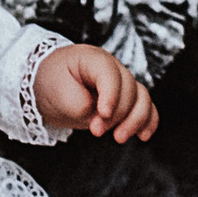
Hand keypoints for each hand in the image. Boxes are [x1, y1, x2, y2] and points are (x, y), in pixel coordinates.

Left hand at [33, 43, 157, 144]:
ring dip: (135, 121)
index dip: (111, 95)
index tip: (102, 115)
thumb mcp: (55, 90)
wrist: (49, 85)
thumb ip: (75, 103)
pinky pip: (146, 107)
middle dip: (116, 114)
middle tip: (96, 131)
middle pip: (129, 89)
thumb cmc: (51, 82)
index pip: (110, 74)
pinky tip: (143, 136)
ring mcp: (121, 83)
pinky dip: (148, 121)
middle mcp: (112, 68)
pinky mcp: (125, 100)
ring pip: (142, 98)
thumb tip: (95, 114)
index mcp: (92, 58)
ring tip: (119, 138)